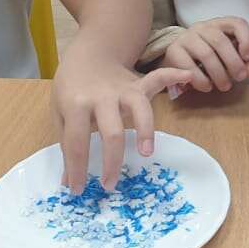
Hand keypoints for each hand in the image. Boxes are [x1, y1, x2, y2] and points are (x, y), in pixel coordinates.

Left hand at [52, 48, 193, 190]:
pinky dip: (173, 76)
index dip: (76, 169)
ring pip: (139, 108)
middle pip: (111, 132)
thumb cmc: (71, 90)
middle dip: (112, 161)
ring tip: (148, 152)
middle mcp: (101, 97)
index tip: (77, 190)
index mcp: (75, 104)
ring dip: (146, 130)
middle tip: (109, 184)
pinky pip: (158, 79)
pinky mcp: (138, 85)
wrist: (86, 57)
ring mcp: (123, 90)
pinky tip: (188, 76)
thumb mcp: (60, 114)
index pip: (76, 142)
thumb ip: (66, 145)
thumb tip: (68, 183)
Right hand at [162, 17, 248, 93]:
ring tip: (224, 86)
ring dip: (219, 74)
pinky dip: (201, 80)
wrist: (177, 60)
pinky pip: (189, 66)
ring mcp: (186, 38)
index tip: (248, 57)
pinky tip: (207, 86)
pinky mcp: (173, 51)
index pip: (237, 23)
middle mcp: (202, 27)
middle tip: (240, 78)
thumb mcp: (227, 55)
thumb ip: (243, 59)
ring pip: (206, 54)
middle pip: (220, 41)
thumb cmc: (208, 57)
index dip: (246, 40)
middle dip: (233, 62)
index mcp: (219, 24)